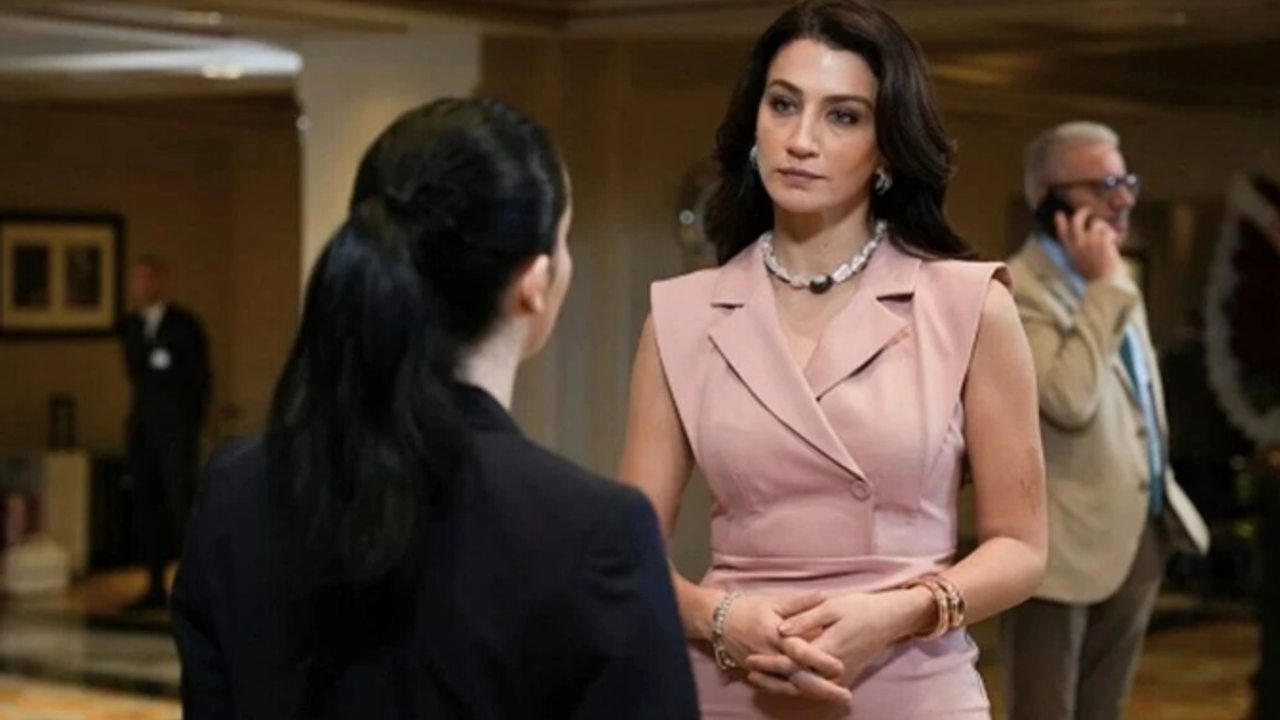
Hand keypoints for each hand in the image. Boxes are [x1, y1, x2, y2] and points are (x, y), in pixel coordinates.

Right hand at [720, 593, 851, 701]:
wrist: (720, 621)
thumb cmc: (749, 609)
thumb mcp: (774, 602)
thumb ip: (800, 603)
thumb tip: (824, 596)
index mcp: (776, 636)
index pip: (801, 652)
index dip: (820, 660)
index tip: (840, 667)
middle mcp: (772, 655)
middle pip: (799, 677)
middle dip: (823, 688)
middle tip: (846, 695)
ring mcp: (765, 668)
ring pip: (791, 686)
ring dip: (814, 693)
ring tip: (835, 696)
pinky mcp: (760, 673)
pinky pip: (780, 687)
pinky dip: (796, 692)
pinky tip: (812, 695)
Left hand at [746, 591, 912, 691]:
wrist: (890, 619)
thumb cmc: (861, 608)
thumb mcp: (832, 606)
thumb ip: (805, 618)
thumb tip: (781, 629)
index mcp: (828, 648)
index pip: (793, 662)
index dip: (769, 662)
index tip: (750, 659)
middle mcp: (834, 667)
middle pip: (796, 679)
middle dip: (771, 677)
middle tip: (748, 670)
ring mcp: (841, 675)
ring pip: (806, 688)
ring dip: (782, 685)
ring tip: (759, 679)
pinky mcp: (846, 676)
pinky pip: (817, 688)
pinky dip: (798, 687)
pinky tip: (783, 681)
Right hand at [1057, 207, 1120, 281]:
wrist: (1105, 282)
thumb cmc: (1094, 276)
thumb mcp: (1078, 262)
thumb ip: (1078, 249)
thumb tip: (1082, 237)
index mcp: (1070, 250)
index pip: (1062, 231)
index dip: (1060, 221)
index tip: (1060, 214)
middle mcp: (1078, 242)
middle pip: (1077, 219)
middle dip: (1083, 212)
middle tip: (1088, 211)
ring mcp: (1090, 239)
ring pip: (1097, 222)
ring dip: (1104, 226)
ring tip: (1108, 234)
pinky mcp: (1103, 239)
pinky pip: (1108, 230)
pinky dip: (1112, 234)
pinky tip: (1114, 241)